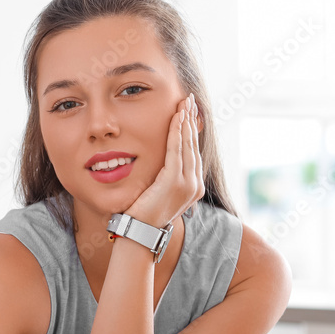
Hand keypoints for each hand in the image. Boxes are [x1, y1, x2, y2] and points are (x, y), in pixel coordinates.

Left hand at [125, 93, 203, 226]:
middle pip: (194, 145)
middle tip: (189, 101)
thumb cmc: (143, 214)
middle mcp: (195, 185)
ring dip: (185, 121)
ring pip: (187, 145)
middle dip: (191, 121)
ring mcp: (187, 184)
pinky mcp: (174, 182)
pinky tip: (176, 118)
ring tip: (184, 103)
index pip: (193, 152)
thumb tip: (161, 165)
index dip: (191, 131)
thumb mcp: (158, 193)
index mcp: (193, 187)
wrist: (139, 232)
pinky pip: (176, 150)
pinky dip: (176, 132)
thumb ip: (164, 178)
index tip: (189, 113)